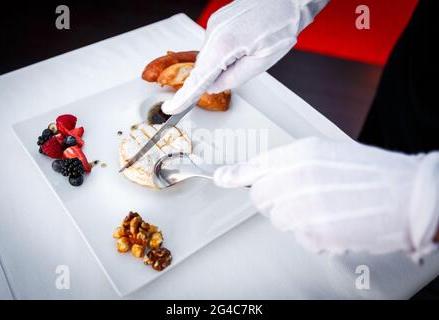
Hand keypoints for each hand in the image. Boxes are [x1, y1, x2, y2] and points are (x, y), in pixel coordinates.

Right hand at [161, 0, 327, 114]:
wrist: (288, 0)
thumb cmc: (281, 25)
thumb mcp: (261, 61)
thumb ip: (234, 78)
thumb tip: (214, 87)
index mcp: (223, 45)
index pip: (198, 78)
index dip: (185, 96)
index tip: (172, 108)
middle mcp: (214, 32)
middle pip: (204, 67)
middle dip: (217, 76)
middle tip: (244, 65)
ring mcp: (215, 24)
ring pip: (209, 56)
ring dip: (223, 62)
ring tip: (249, 50)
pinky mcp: (218, 21)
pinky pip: (214, 44)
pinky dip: (223, 51)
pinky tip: (243, 45)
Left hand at [214, 137, 438, 258]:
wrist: (408, 197)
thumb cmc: (374, 174)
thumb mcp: (329, 155)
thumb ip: (292, 163)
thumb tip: (263, 173)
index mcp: (302, 153)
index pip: (257, 165)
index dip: (236, 174)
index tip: (221, 177)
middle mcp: (298, 178)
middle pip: (262, 197)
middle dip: (275, 200)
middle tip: (300, 198)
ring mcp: (304, 207)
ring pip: (279, 219)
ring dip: (295, 218)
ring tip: (324, 209)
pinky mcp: (314, 234)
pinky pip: (300, 237)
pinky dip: (313, 234)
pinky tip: (334, 222)